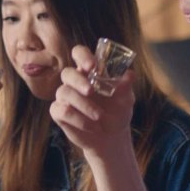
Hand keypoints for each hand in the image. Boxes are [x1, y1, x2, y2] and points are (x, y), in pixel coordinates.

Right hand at [50, 45, 134, 160]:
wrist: (111, 137)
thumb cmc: (117, 112)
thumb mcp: (125, 99)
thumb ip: (125, 86)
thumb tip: (130, 74)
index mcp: (89, 71)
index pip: (79, 53)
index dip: (82, 56)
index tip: (92, 66)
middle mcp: (74, 81)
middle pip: (67, 73)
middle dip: (78, 81)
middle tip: (91, 91)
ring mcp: (65, 96)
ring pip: (64, 92)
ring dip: (83, 105)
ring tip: (99, 117)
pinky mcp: (59, 112)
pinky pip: (62, 111)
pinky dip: (78, 119)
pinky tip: (92, 126)